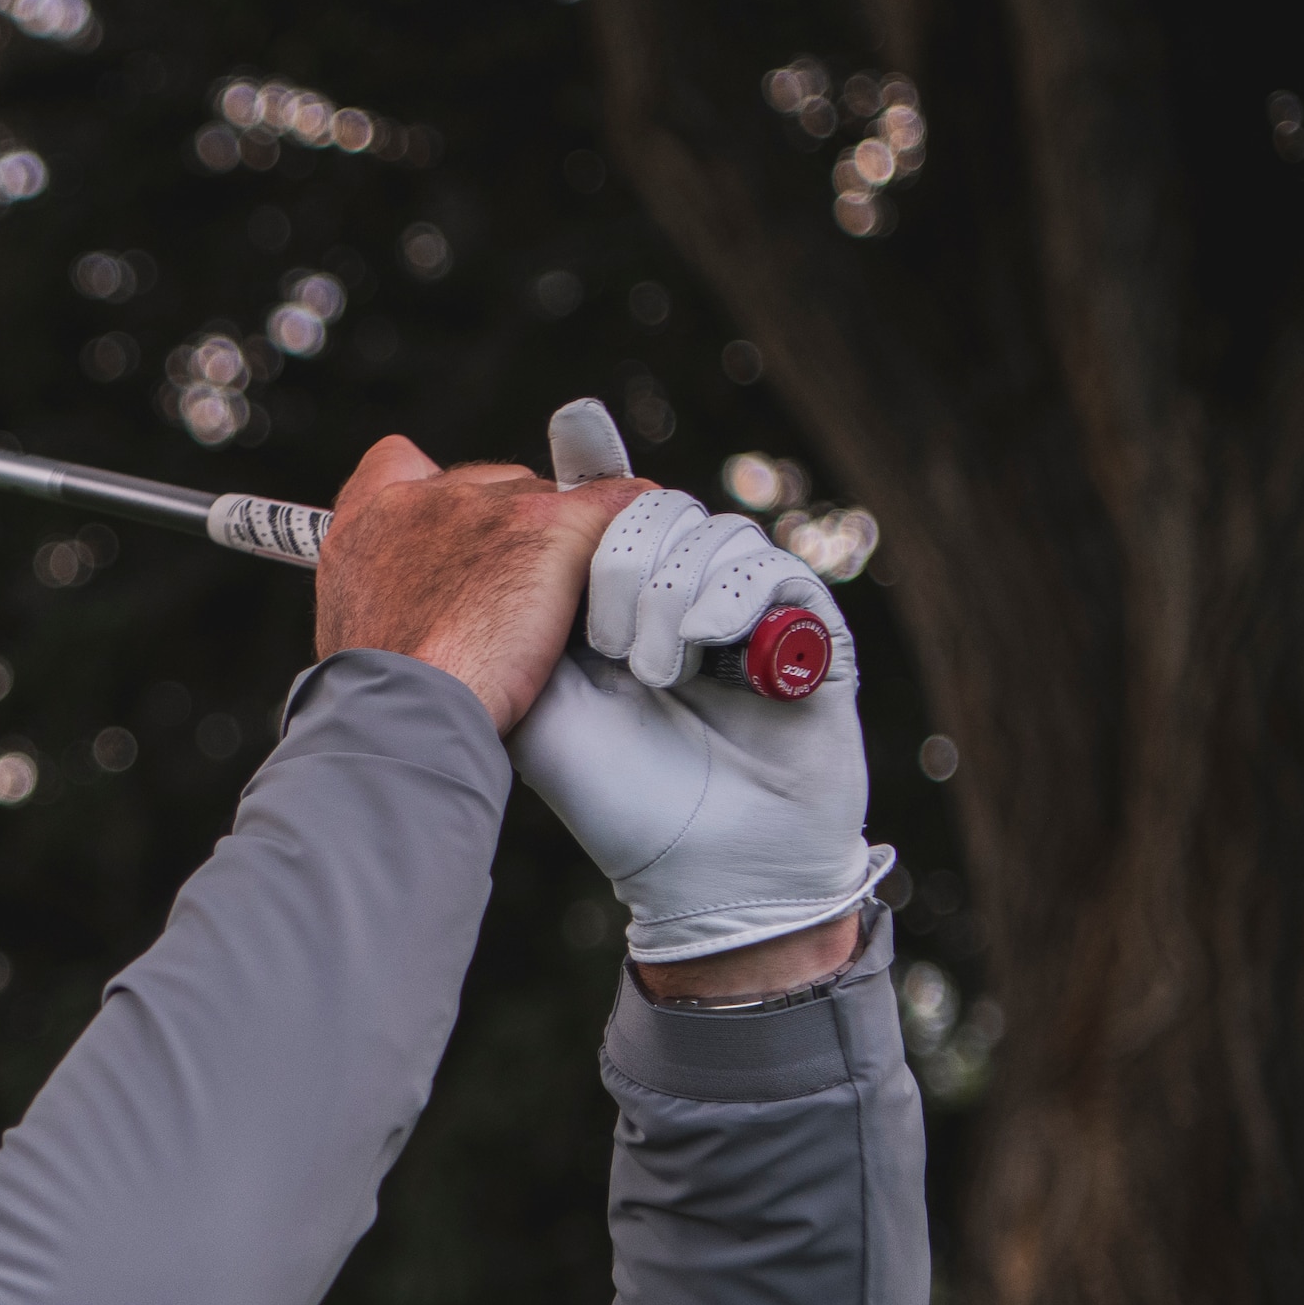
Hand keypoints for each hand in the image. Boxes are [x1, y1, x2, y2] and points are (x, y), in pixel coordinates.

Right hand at [310, 435, 621, 733]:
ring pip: (547, 500)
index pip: (398, 462)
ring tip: (561, 606)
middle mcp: (420, 500)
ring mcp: (484, 508)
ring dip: (559, 544)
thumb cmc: (388, 696)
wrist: (412, 714)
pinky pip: (613, 502)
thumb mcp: (358, 632)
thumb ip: (386, 593)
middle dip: (507, 530)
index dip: (436, 491)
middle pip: (488, 484)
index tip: (460, 529)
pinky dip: (627, 523)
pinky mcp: (545, 526)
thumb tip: (424, 601)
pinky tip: (634, 555)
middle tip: (515, 595)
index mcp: (366, 523)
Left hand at [507, 486, 892, 968]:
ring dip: (672, 595)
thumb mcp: (537, 699)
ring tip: (652, 673)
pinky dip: (732, 598)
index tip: (575, 432)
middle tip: (605, 644)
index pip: (610, 505)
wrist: (701, 872)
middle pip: (660, 509)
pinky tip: (704, 646)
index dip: (595, 463)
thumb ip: (516, 616)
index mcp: (623, 602)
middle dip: (623, 562)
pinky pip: (776, 573)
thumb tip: (491, 530)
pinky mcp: (811, 637)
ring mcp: (752, 613)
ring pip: (717, 534)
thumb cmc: (612, 794)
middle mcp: (688, 596)